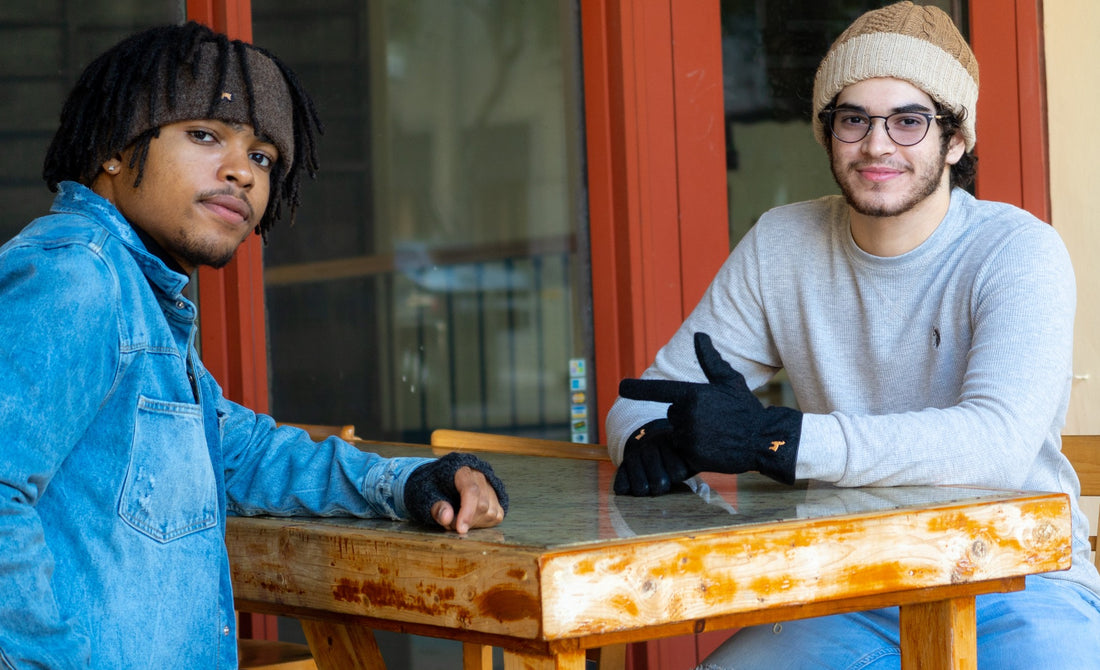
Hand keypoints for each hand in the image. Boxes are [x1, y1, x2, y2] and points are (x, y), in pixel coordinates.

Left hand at [431, 466, 505, 532]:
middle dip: (466, 521)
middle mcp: (480, 476)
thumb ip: (437, 507)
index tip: (461, 529)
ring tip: (459, 519)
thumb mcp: (428, 496)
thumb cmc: (435, 489)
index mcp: (462, 471)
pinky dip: (484, 523)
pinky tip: (471, 520)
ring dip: (474, 524)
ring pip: (491, 512)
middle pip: (482, 505)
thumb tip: (447, 518)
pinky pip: (497, 516)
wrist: (442, 482)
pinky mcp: (496, 498)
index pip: (471, 491)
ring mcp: (490, 486)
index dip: (467, 512)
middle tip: (450, 524)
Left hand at [618, 332, 801, 484]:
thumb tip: (699, 335)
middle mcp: (688, 414)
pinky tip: (712, 446)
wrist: (763, 439)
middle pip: (672, 414)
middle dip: (687, 416)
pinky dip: (692, 449)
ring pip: (676, 432)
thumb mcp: (729, 380)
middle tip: (713, 419)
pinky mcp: (692, 455)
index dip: (638, 389)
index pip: (659, 390)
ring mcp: (689, 435)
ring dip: (690, 433)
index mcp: (693, 393)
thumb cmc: (745, 407)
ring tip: (714, 433)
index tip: (621, 387)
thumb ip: (710, 359)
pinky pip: (681, 450)